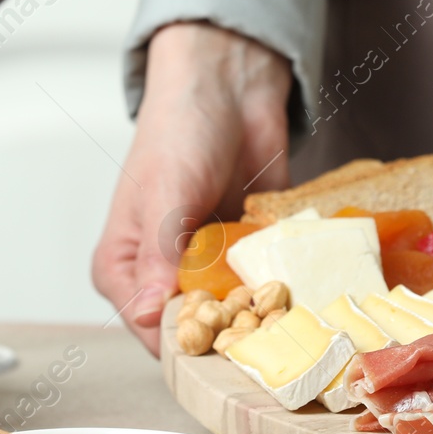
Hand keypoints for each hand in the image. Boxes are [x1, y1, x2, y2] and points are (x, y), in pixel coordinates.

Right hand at [91, 21, 291, 353]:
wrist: (230, 88)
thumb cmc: (179, 130)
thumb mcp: (166, 194)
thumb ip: (159, 256)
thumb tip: (147, 315)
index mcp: (124, 270)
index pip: (152, 332)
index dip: (192, 344)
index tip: (231, 345)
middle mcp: (164, 275)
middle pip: (199, 328)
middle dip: (236, 332)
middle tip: (273, 330)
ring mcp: (209, 266)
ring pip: (238, 311)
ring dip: (266, 312)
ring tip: (297, 311)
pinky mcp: (247, 252)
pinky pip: (268, 282)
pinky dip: (286, 284)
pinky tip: (309, 285)